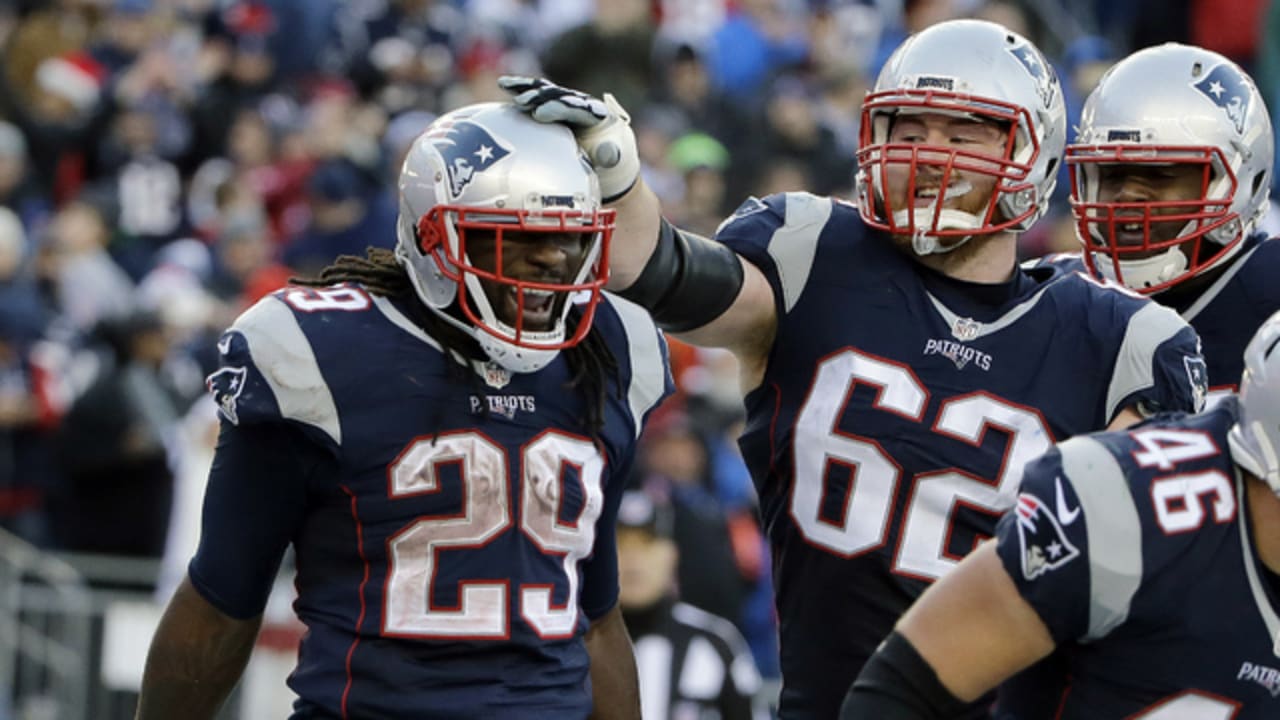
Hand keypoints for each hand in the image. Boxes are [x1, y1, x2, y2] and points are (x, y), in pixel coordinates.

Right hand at [498, 76, 639, 200]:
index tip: (539, 114)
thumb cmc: (607, 160)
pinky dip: (521, 88)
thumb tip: (608, 152)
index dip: (559, 110)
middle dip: (541, 98)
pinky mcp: (554, 104)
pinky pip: (537, 93)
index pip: (578, 110)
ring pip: (547, 90)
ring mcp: (568, 102)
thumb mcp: (613, 160)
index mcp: (598, 116)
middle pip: (561, 97)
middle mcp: (582, 104)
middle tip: (523, 102)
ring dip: (528, 88)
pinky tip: (503, 83)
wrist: (604, 151)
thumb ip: (610, 154)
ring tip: (508, 87)